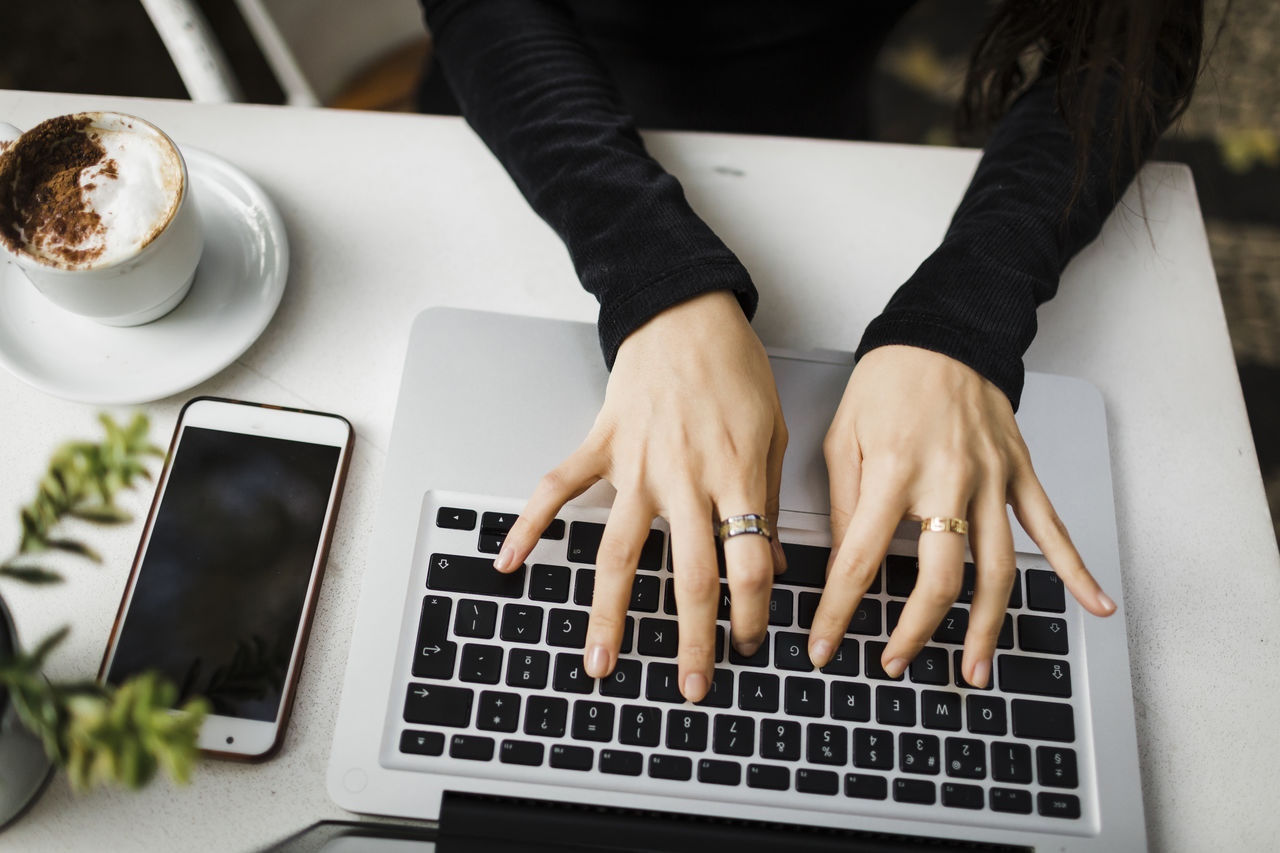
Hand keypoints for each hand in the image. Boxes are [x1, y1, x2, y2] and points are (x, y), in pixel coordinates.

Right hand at [493, 291, 787, 700]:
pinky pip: (557, 490)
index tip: (749, 642)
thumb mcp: (772, 435)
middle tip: (692, 685)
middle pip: (690, 576)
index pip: (749, 563)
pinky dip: (527, 525)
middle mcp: (683, 479)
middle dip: (693, 640)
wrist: (686, 313)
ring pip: (620, 554)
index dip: (753, 613)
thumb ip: (764, 501)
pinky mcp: (599, 446)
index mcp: (733, 476)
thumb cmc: (734, 369)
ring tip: (602, 662)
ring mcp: (636, 465)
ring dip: (610, 615)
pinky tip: (509, 561)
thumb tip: (772, 564)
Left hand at [810, 345, 1114, 686]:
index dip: (838, 611)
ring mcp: (992, 480)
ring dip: (986, 627)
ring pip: (997, 569)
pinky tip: (1095, 606)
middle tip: (892, 663)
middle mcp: (948, 481)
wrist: (941, 333)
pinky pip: (1051, 528)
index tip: (822, 644)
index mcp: (893, 472)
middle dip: (913, 631)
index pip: (861, 560)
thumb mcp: (842, 437)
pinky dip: (1078, 569)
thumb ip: (845, 504)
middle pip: (939, 578)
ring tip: (972, 670)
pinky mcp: (1020, 473)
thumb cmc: (887, 383)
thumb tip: (844, 563)